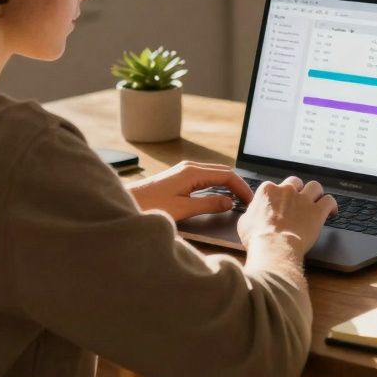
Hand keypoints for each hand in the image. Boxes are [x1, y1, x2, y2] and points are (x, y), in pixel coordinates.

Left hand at [125, 160, 252, 221]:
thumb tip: (229, 203)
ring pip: (214, 175)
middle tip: (249, 201)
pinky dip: (217, 187)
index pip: (227, 175)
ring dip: (228, 186)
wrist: (125, 203)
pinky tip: (220, 197)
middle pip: (223, 172)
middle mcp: (189, 167)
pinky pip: (205, 179)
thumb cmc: (150, 206)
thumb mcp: (182, 209)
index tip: (250, 201)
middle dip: (238, 185)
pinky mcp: (179, 178)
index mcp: (192, 172)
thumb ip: (208, 205)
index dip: (242, 188)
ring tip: (239, 200)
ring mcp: (184, 171)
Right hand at [237, 176, 337, 258]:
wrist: (273, 247)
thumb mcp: (244, 224)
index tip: (279, 203)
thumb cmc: (257, 238)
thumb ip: (251, 214)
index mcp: (268, 191)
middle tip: (298, 200)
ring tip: (317, 200)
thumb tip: (251, 216)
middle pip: (295, 182)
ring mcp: (303, 200)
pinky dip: (332, 205)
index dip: (278, 195)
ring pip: (315, 186)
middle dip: (298, 189)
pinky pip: (329, 201)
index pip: (274, 186)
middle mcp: (286, 191)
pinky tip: (332, 211)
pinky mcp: (317, 211)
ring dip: (316, 193)